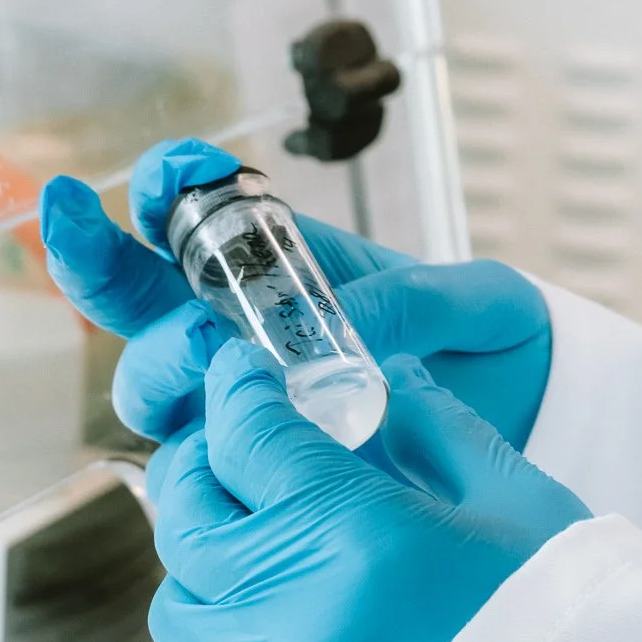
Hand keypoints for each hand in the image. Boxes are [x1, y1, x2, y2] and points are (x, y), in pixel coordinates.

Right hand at [41, 138, 550, 451]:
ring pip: (150, 380)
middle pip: (139, 298)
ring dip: (158, 372)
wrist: (528, 422)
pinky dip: (192, 454)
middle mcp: (246, 325)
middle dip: (113, 276)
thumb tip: (350, 321)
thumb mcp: (479, 301)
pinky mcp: (255, 465)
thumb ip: (416, 300)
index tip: (169, 175)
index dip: (165, 185)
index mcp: (293, 262)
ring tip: (208, 365)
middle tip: (186, 310)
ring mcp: (243, 396)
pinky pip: (193, 464)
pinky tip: (223, 453)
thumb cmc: (496, 343)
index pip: (200, 210)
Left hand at [151, 342, 587, 641]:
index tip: (243, 375)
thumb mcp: (522, 504)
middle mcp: (288, 610)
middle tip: (242, 453)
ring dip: (209, 569)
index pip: (246, 433)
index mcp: (354, 530)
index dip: (237, 391)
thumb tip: (387, 381)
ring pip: (179, 607)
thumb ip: (441, 430)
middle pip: (189, 514)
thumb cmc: (571, 635)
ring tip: (265, 556)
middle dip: (208, 470)